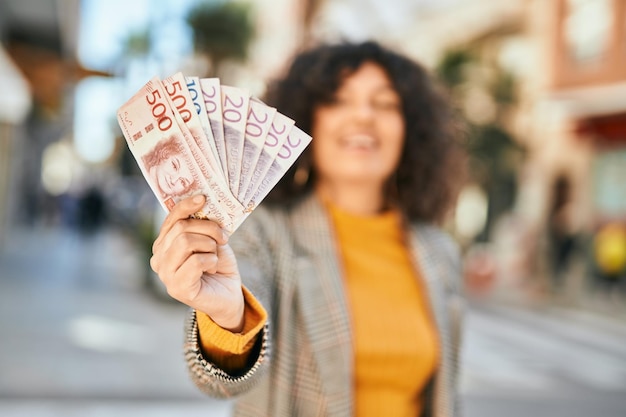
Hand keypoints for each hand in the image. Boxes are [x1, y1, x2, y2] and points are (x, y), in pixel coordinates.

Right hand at [150, 195, 243, 331]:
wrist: (229, 294)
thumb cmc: (218, 265)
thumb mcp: (211, 239)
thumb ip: (201, 224)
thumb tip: (202, 200)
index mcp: (163, 245)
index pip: (171, 219)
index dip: (186, 206)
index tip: (203, 198)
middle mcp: (158, 259)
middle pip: (181, 228)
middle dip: (208, 228)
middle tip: (222, 237)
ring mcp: (165, 275)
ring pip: (186, 242)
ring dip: (209, 245)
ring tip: (215, 255)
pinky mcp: (177, 288)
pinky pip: (196, 261)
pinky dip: (211, 260)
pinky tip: (213, 268)